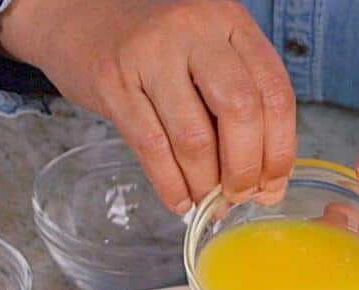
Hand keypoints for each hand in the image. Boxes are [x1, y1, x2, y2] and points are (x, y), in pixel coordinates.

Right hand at [0, 0, 296, 212]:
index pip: (274, 91)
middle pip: (241, 110)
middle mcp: (194, 30)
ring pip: (194, 137)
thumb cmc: (154, 47)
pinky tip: (179, 201)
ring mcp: (150, 53)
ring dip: (204, 183)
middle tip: (239, 196)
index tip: (272, 185)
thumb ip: (238, 101)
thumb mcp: (206, 52)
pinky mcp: (113, 81)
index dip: (280, 149)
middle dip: (245, 168)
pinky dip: (170, 184)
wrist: (78, 17)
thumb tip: (266, 182)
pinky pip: (151, 147)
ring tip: (207, 202)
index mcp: (229, 21)